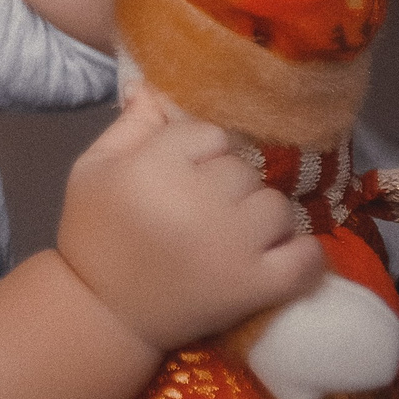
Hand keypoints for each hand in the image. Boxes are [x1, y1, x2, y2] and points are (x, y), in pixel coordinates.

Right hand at [53, 90, 323, 351]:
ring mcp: (233, 247)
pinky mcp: (256, 287)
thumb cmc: (94, 234)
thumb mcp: (93, 170)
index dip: (198, 152)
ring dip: (260, 217)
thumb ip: (129, 126)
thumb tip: (154, 86)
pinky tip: (279, 253)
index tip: (181, 174)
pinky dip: (302, 253)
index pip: (210, 135)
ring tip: (233, 234)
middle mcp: (199, 202)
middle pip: (244, 170)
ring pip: (277, 206)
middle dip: (227, 185)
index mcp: (156, 169)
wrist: (103, 312)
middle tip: (203, 209)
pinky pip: (306, 257)